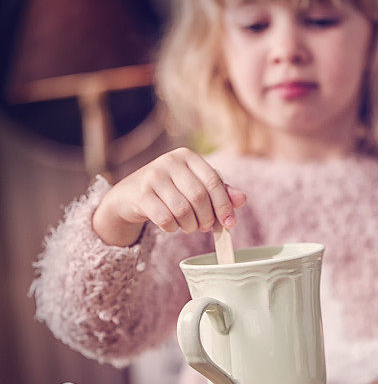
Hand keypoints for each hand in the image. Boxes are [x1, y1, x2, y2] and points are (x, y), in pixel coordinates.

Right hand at [92, 147, 246, 246]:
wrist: (129, 195)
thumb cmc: (170, 190)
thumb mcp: (195, 185)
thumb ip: (219, 191)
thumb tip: (242, 200)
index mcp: (187, 156)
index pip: (214, 181)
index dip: (224, 205)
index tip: (230, 223)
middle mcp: (169, 161)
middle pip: (199, 197)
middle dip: (207, 218)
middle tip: (206, 227)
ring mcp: (152, 176)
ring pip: (183, 210)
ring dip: (190, 225)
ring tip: (189, 226)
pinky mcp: (140, 194)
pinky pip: (165, 219)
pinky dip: (173, 228)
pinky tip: (172, 225)